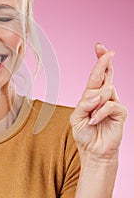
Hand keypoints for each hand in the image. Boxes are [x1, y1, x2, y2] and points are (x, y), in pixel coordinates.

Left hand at [70, 43, 126, 159]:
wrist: (93, 150)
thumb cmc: (84, 133)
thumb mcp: (77, 117)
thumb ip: (84, 104)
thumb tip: (97, 95)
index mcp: (91, 95)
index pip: (96, 75)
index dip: (99, 61)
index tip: (100, 47)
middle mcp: (103, 96)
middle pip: (106, 74)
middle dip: (105, 61)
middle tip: (107, 51)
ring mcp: (112, 103)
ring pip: (106, 90)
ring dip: (95, 102)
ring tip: (91, 116)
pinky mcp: (120, 112)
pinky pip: (110, 105)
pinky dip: (100, 113)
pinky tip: (95, 120)